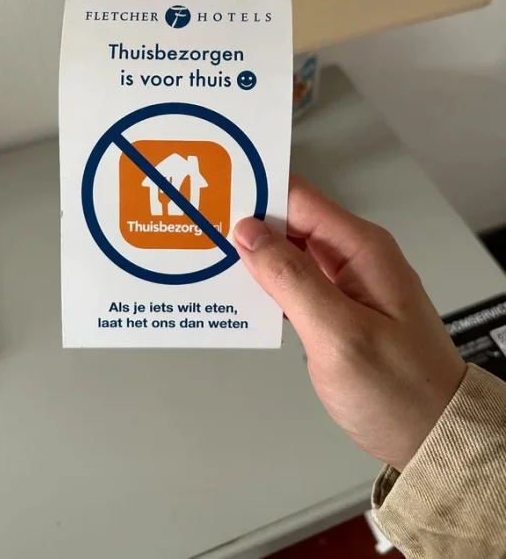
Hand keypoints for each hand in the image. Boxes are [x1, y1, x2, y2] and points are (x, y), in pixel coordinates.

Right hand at [233, 177, 466, 470]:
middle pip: (289, 222)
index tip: (213, 201)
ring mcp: (343, 282)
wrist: (431, 433)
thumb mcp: (339, 333)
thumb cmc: (397, 389)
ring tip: (207, 261)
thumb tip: (247, 232)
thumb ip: (291, 279)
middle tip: (197, 233)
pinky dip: (264, 285)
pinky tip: (237, 293)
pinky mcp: (333, 307)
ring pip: (286, 253)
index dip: (254, 195)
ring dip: (250, 257)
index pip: (298, 200)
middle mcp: (352, 256)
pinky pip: (292, 282)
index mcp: (361, 248)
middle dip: (245, 225)